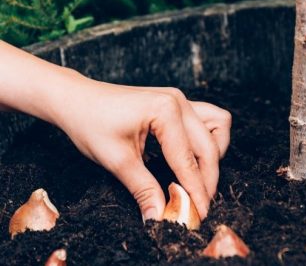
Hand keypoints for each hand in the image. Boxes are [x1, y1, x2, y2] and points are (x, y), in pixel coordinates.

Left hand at [54, 76, 231, 221]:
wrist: (76, 100)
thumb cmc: (90, 124)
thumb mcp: (116, 161)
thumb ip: (143, 189)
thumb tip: (158, 217)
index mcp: (165, 111)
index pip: (187, 159)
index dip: (195, 190)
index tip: (201, 213)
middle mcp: (179, 101)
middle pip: (209, 146)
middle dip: (207, 178)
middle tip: (200, 203)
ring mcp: (181, 99)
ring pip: (219, 126)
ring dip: (214, 153)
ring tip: (199, 176)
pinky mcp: (179, 102)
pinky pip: (208, 118)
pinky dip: (208, 139)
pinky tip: (193, 156)